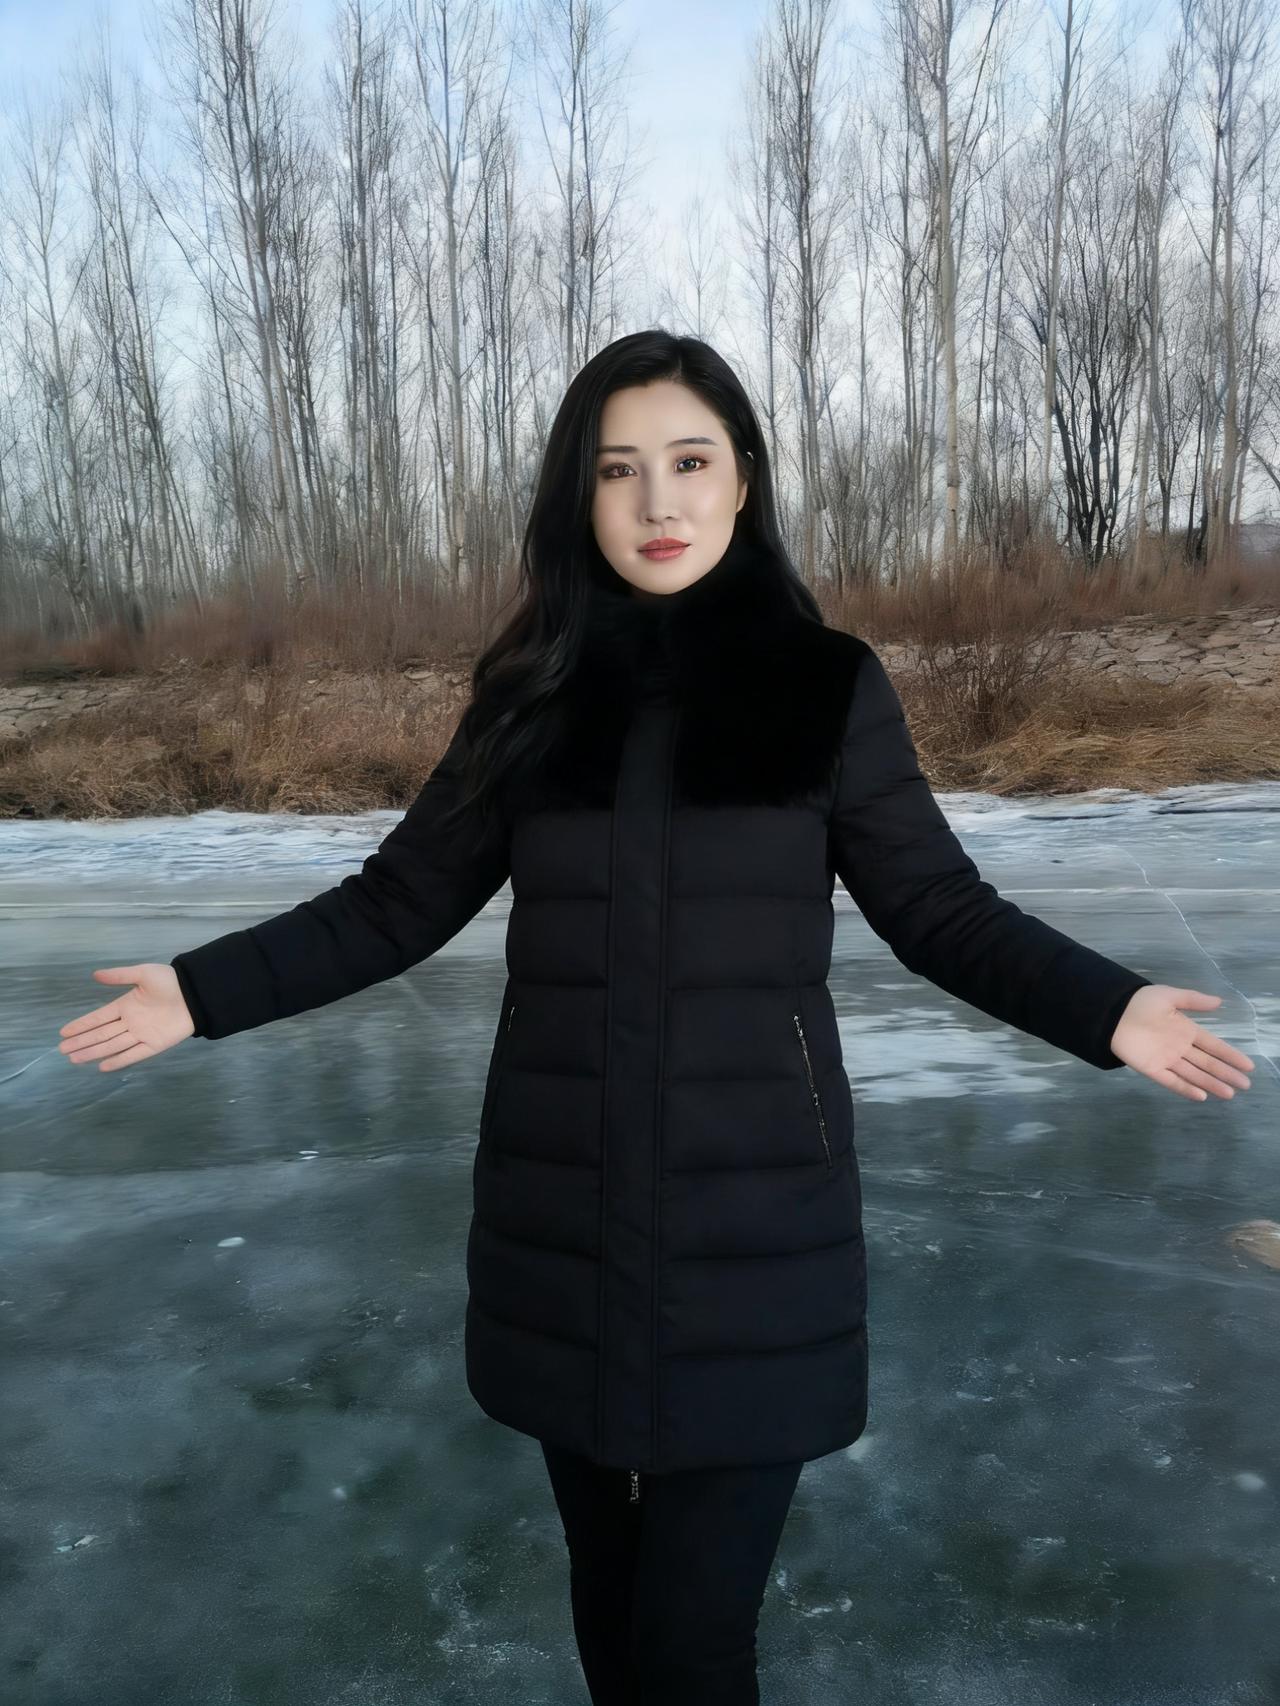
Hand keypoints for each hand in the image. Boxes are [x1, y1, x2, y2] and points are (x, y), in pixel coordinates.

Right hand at [57, 963, 195, 1071]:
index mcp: (126, 1005)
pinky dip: (119, 1060)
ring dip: (93, 1052)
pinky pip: (133, 1054)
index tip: (64, 1032)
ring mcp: (141, 1034)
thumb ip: (120, 976)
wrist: (196, 994)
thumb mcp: (143, 974)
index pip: (98, 1018)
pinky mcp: (154, 1044)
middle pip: (101, 1034)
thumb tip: (95, 974)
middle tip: (63, 1050)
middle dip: (82, 1042)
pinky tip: (102, 1066)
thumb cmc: (170, 982)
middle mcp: (131, 1022)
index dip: (81, 1025)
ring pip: (112, 1045)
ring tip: (74, 1059)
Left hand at [1109, 985, 1254, 1100]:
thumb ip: (1194, 1000)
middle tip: (1245, 1084)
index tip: (1248, 1066)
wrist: (1112, 1011)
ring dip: (1211, 1084)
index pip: (1213, 1046)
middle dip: (1226, 1074)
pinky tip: (1201, 1096)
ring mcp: (1166, 1059)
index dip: (1230, 1055)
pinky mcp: (1151, 1068)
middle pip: (1207, 1063)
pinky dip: (1185, 1088)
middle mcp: (1179, 1047)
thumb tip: (1220, 1002)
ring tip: (1230, 1094)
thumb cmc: (1140, 1002)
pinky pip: (1171, 1081)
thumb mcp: (1170, 996)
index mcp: (1185, 1030)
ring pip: (1193, 1074)